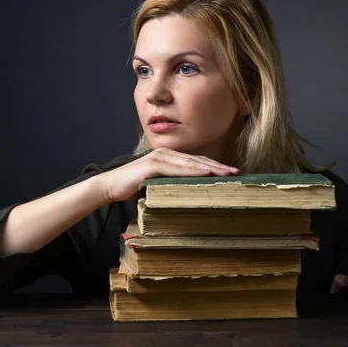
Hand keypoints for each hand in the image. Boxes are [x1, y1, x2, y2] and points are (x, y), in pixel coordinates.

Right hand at [98, 147, 239, 201]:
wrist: (110, 186)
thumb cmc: (133, 187)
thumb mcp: (158, 185)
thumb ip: (172, 185)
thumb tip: (191, 194)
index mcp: (169, 157)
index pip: (196, 162)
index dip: (214, 166)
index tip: (231, 173)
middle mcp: (166, 153)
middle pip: (197, 160)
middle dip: (218, 166)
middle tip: (236, 172)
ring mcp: (159, 157)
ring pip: (190, 163)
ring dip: (210, 167)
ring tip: (226, 173)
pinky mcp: (152, 165)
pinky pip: (176, 168)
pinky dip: (192, 170)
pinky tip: (205, 173)